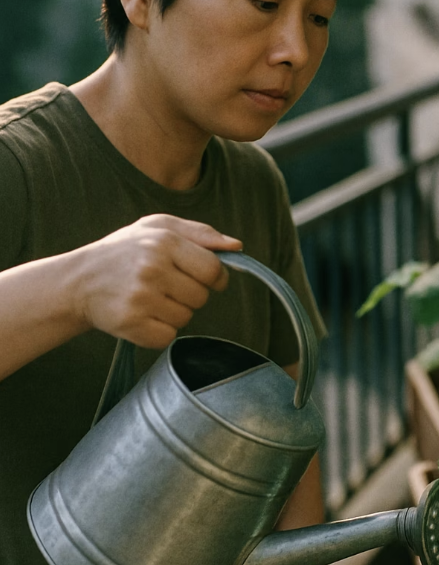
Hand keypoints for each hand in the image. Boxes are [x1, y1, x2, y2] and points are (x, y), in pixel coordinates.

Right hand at [74, 214, 241, 347]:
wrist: (77, 281)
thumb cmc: (124, 252)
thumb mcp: (157, 227)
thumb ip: (200, 233)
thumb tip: (236, 246)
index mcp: (163, 241)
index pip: (213, 269)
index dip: (215, 278)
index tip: (204, 279)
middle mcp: (152, 268)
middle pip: (201, 297)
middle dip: (190, 295)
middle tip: (165, 287)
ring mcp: (140, 297)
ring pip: (186, 318)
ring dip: (173, 313)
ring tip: (150, 299)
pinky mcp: (130, 323)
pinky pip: (168, 337)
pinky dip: (159, 331)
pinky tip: (142, 316)